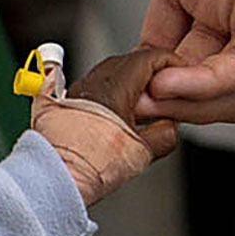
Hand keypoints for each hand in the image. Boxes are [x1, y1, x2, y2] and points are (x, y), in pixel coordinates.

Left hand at [68, 48, 184, 158]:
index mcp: (116, 87)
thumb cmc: (90, 165)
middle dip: (148, 72)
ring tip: (137, 105)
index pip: (148, 57)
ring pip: (106, 74)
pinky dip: (104, 94)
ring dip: (125, 83)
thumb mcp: (142, 152)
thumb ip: (165, 133)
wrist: (56, 178)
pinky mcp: (60, 104)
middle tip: (163, 89)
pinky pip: (88, 89)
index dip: (169, 61)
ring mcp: (74, 92)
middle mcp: (92, 83)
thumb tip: (169, 127)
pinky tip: (109, 113)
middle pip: (127, 62)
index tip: (178, 70)